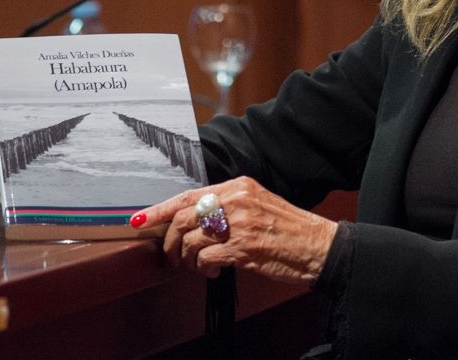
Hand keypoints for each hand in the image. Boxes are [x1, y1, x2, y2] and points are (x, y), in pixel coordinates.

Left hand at [129, 176, 337, 285]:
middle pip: (183, 218)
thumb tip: (193, 221)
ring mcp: (239, 223)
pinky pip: (204, 257)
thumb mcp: (258, 204)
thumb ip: (228, 206)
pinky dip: (202, 268)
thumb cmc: (289, 229)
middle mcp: (236, 200)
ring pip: (190, 240)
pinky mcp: (243, 247)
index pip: (188, 195)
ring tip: (197, 266)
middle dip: (169, 241)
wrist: (318, 247)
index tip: (139, 220)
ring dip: (186, 259)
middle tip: (171, 257)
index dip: (159, 209)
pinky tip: (212, 271)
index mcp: (239, 186)